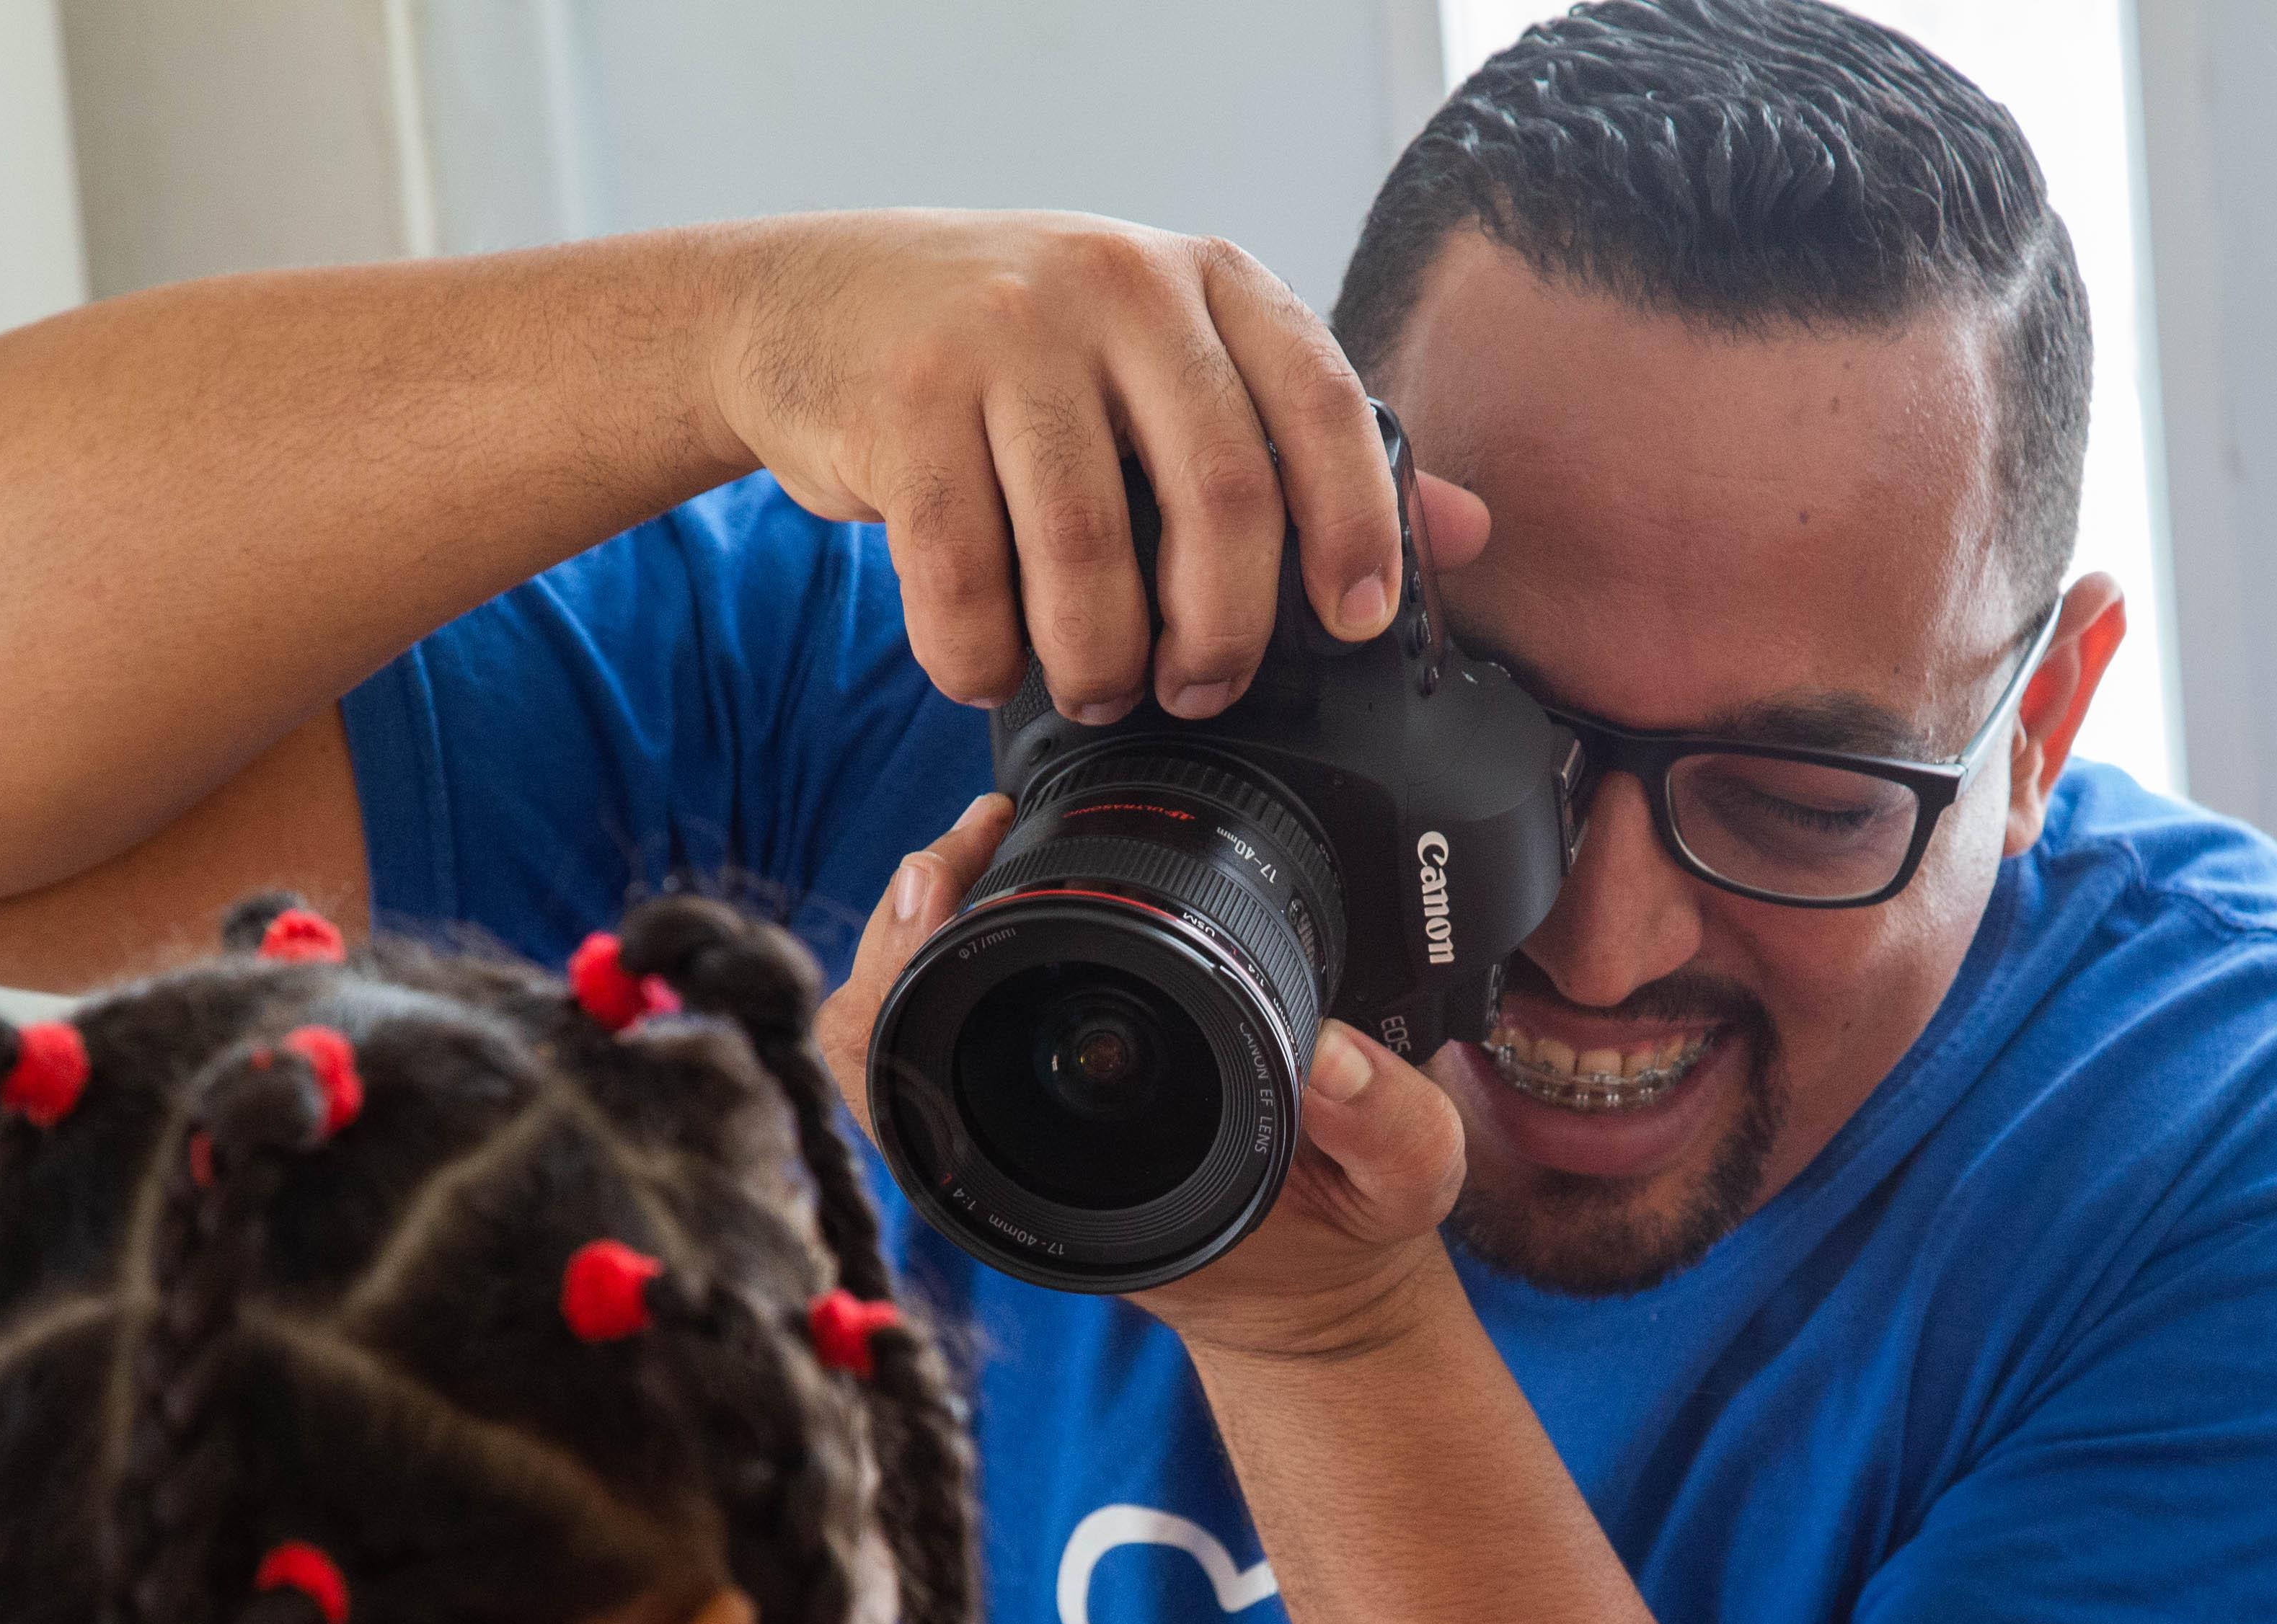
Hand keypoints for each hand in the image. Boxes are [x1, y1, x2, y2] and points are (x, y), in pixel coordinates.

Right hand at [706, 212, 1489, 722]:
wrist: (811, 305)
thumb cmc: (1015, 354)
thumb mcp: (1166, 359)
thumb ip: (1301, 439)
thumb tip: (1466, 532)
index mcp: (1205, 280)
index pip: (1321, 403)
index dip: (1357, 528)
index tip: (1355, 624)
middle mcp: (1116, 287)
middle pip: (1221, 497)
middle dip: (1224, 633)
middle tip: (1200, 690)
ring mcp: (1003, 338)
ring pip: (1089, 554)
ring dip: (1098, 662)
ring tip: (1093, 686)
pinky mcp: (904, 405)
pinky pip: (963, 582)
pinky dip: (980, 658)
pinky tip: (987, 664)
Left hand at [821, 793, 1467, 1363]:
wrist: (1321, 1284)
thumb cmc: (1337, 1235)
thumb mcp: (1397, 1186)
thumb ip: (1388, 1128)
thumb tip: (1337, 1052)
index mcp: (1070, 1176)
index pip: (915, 1066)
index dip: (903, 955)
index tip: (943, 868)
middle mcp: (1019, 1147)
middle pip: (876, 1021)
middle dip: (907, 908)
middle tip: (974, 830)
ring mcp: (1016, 1120)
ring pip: (899, 1012)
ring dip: (924, 920)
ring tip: (984, 842)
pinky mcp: (1038, 1091)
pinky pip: (952, 1013)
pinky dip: (954, 942)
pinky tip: (1003, 884)